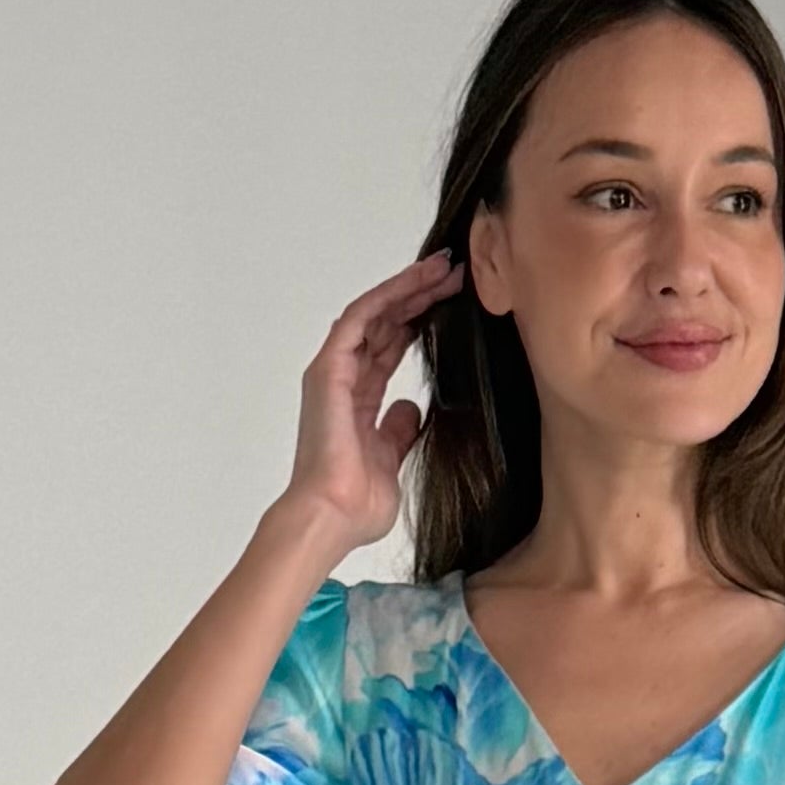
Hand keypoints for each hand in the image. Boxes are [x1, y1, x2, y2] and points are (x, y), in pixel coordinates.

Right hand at [283, 249, 457, 562]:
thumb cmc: (356, 505)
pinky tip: (417, 280)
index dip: (419, 322)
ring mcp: (334, 372)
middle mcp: (342, 380)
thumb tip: (411, 409)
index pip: (390, 348)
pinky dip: (388, 296)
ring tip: (443, 268)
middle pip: (385, 324)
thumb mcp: (391, 461)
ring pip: (375, 313)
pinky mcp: (329, 369)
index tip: (452, 303)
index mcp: (356, 402)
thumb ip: (398, 432)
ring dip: (408, 287)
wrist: (332, 517)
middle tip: (454, 273)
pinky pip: (360, 319)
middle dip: (419, 296)